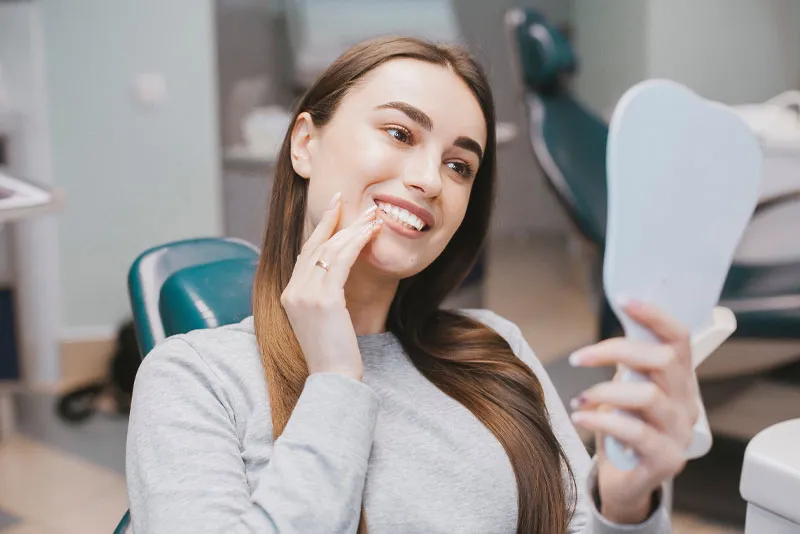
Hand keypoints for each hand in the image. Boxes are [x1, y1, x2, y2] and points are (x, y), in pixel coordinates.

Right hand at [280, 192, 382, 380]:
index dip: (320, 229)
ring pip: (329, 250)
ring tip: (371, 217)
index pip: (305, 254)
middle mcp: (292, 291)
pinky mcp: (324, 300)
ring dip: (352, 230)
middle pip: (315, 246)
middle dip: (334, 220)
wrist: (334, 379)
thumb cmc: (334, 354)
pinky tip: (370, 234)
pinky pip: (341, 262)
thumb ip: (322, 297)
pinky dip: (356, 244)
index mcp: (289, 295)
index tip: (333, 208)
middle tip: (350, 201)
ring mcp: (305, 295)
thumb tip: (336, 277)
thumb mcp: (322, 321)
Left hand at [568, 301, 698, 523]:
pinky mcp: (667, 460)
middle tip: (579, 357)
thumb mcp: (626, 387)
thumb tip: (614, 318)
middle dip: (615, 351)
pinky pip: (635, 431)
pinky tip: (581, 416)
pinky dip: (602, 420)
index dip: (655, 316)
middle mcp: (687, 404)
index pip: (680, 339)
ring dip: (605, 391)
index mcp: (680, 381)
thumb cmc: (623, 427)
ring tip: (580, 398)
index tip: (624, 301)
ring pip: (649, 396)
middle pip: (662, 361)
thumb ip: (626, 360)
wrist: (625, 481)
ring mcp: (680, 433)